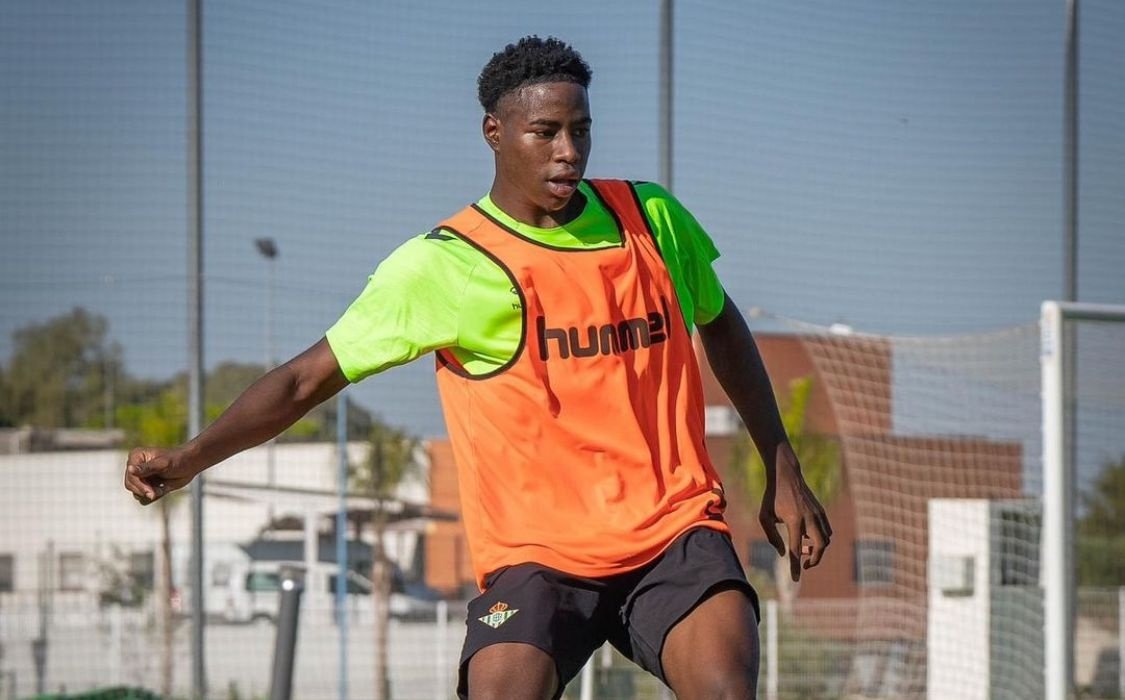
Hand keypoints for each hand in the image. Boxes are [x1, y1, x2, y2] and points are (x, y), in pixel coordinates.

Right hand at [124, 447, 194, 505]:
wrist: (190, 465)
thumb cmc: (178, 460)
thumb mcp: (163, 464)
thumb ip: (147, 468)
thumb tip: (129, 469)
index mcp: (136, 457)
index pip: (130, 477)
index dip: (140, 486)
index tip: (150, 493)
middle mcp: (135, 466)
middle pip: (130, 486)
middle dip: (144, 491)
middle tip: (158, 492)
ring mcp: (141, 476)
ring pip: (136, 493)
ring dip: (149, 494)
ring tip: (161, 488)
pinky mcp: (147, 485)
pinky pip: (144, 497)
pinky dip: (153, 497)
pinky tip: (162, 489)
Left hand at [758, 443, 831, 581]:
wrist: (785, 475)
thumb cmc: (771, 497)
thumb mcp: (764, 517)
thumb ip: (773, 537)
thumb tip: (785, 553)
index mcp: (793, 521)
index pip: (795, 550)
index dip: (795, 566)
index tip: (795, 579)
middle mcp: (809, 518)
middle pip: (820, 547)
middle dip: (814, 560)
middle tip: (804, 564)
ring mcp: (818, 514)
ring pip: (826, 540)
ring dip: (816, 549)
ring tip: (802, 548)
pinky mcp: (821, 511)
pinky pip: (827, 531)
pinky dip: (820, 539)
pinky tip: (807, 537)